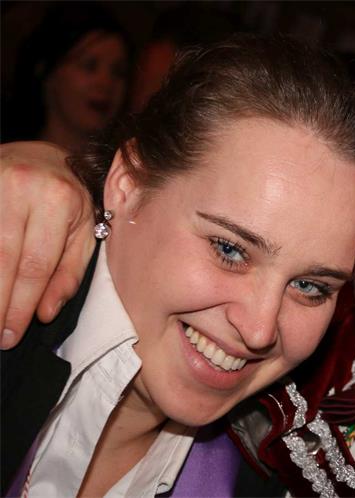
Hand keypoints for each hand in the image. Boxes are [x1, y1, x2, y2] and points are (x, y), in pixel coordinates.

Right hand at [0, 141, 94, 348]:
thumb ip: (69, 272)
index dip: (21, 304)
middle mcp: (21, 188)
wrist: (39, 155)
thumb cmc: (66, 199)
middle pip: (2, 260)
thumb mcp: (83, 230)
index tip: (12, 334)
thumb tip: (46, 312)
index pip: (36, 264)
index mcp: (58, 200)